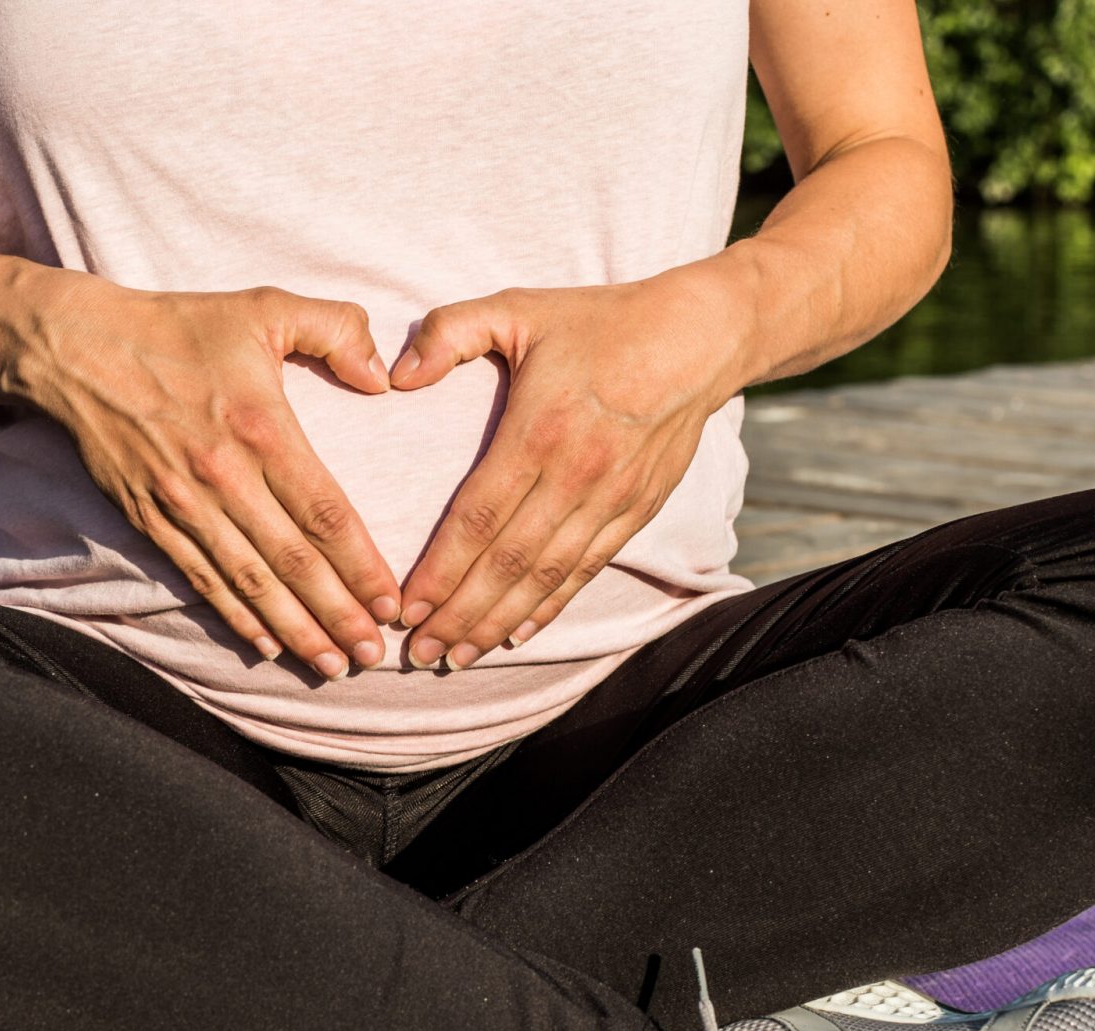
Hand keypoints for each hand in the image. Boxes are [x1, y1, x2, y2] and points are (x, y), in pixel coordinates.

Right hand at [27, 281, 400, 679]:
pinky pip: (200, 578)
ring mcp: (183, 504)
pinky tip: (265, 644)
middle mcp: (223, 476)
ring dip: (292, 629)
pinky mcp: (150, 517)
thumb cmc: (180, 326)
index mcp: (261, 428)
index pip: (323, 512)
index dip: (360, 564)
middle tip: (371, 655)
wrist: (78, 348)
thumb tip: (382, 377)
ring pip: (249, 582)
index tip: (390, 601)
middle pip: (292, 562)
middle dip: (337, 614)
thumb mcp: (265, 307)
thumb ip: (336, 329)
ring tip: (330, 665)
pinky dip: (235, 616)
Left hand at [386, 262, 750, 669]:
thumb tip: (396, 374)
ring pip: (546, 578)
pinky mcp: (636, 511)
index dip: (442, 569)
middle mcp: (576, 474)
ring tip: (458, 658)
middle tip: (420, 654)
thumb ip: (450, 331)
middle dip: (460, 615)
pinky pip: (586, 571)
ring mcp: (611, 499)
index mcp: (540, 429)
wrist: (698, 338)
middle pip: (508, 562)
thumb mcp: (518, 307)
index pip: (479, 516)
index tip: (407, 606)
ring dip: (499, 623)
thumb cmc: (598, 322)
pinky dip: (550, 608)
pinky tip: (517, 635)